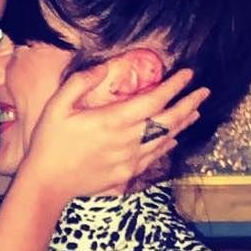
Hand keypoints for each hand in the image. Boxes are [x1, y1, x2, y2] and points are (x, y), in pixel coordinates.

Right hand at [19, 66, 208, 202]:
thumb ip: (81, 82)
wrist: (47, 183)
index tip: (188, 74)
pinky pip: (154, 158)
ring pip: (166, 140)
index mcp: (113, 120)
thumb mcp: (57, 105)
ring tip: (195, 111)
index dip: (174, 86)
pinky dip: (168, 145)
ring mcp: (129, 160)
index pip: (154, 99)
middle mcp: (127, 140)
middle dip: (189, 103)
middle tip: (203, 91)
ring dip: (183, 124)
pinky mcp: (126, 174)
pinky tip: (174, 139)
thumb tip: (105, 67)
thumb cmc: (49, 143)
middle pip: (169, 120)